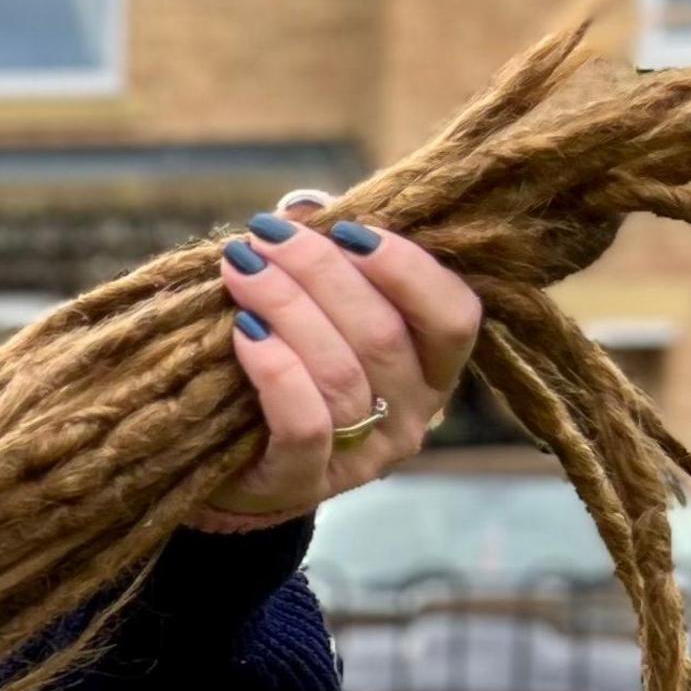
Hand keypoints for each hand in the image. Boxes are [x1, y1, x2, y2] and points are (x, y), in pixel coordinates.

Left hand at [192, 204, 480, 530]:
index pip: (455, 316)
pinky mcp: (306, 482)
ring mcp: (364, 454)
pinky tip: (244, 333)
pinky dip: (275, 370)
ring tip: (241, 270)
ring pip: (341, 373)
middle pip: (383, 334)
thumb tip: (305, 208)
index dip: (406, 268)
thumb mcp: (320, 315)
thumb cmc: (289, 368)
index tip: (347, 229)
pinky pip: (304, 424)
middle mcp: (414, 414)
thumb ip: (328, 265)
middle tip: (266, 237)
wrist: (235, 466)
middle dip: (320, 273)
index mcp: (433, 368)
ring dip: (286, 308)